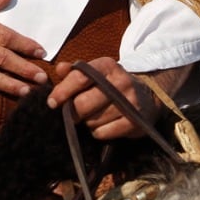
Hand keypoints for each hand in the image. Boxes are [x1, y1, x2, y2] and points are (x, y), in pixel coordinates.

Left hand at [46, 59, 189, 140]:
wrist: (147, 97)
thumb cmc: (112, 85)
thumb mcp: (96, 73)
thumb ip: (75, 71)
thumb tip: (59, 69)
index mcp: (107, 66)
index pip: (80, 77)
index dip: (63, 91)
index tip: (52, 102)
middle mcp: (121, 81)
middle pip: (83, 103)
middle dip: (74, 111)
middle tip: (75, 113)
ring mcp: (130, 103)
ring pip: (92, 121)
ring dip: (87, 122)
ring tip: (94, 116)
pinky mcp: (135, 122)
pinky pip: (103, 133)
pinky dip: (98, 132)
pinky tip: (104, 125)